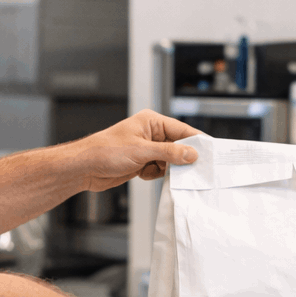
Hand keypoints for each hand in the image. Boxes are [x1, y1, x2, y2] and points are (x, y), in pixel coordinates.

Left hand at [70, 110, 200, 191]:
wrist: (84, 168)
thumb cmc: (105, 151)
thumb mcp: (141, 151)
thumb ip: (169, 153)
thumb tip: (192, 154)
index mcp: (151, 122)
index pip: (182, 130)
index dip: (197, 142)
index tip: (211, 153)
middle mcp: (151, 133)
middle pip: (178, 146)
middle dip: (181, 159)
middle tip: (191, 170)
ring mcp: (146, 149)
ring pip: (170, 161)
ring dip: (166, 169)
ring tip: (153, 170)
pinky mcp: (142, 162)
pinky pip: (159, 170)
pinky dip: (155, 175)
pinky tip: (142, 174)